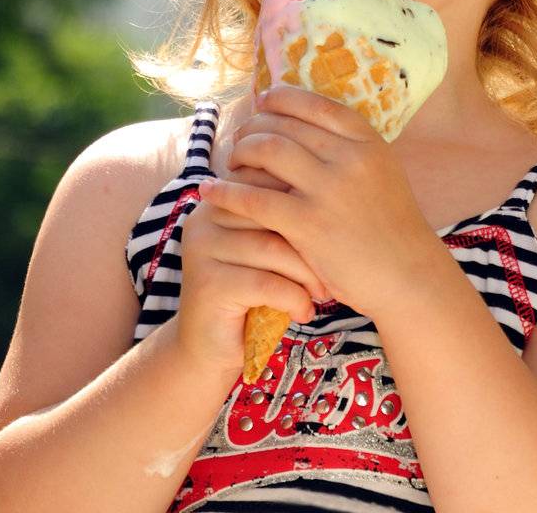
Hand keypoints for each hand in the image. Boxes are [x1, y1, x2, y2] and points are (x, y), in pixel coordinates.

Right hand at [177, 179, 327, 379]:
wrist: (209, 352)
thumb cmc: (249, 295)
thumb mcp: (264, 252)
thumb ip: (280, 219)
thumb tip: (330, 188)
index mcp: (218, 200)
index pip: (267, 183)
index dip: (303, 202)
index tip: (332, 227)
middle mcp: (204, 218)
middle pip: (272, 213)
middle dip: (311, 241)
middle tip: (334, 265)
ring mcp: (202, 249)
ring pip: (272, 248)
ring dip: (306, 274)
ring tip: (322, 293)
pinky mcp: (208, 285)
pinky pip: (266, 283)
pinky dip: (294, 298)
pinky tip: (303, 312)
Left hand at [199, 82, 438, 321]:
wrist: (408, 276)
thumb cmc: (391, 226)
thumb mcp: (380, 170)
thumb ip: (348, 148)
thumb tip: (304, 123)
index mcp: (367, 139)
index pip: (314, 103)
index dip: (282, 98)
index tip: (263, 101)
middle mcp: (348, 157)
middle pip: (285, 124)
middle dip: (255, 125)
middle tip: (240, 135)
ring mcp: (328, 189)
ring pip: (267, 151)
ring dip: (240, 151)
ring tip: (230, 159)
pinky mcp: (308, 224)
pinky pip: (255, 198)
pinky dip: (227, 191)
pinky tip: (210, 191)